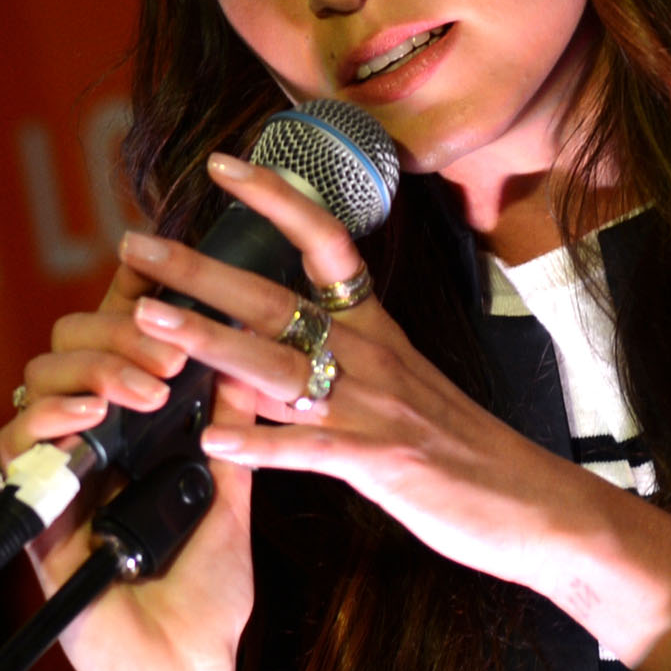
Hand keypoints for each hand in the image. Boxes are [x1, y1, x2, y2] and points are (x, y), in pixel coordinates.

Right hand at [0, 253, 257, 670]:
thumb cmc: (206, 602)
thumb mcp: (231, 502)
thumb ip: (229, 435)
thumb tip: (245, 359)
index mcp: (135, 437)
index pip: (118, 348)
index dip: (127, 303)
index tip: (155, 272)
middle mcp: (90, 447)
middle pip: (71, 349)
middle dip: (117, 335)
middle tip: (168, 353)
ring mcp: (57, 475)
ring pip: (38, 381)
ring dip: (91, 372)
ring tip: (141, 392)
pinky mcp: (31, 512)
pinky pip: (12, 446)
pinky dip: (45, 421)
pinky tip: (88, 423)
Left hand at [120, 152, 670, 670]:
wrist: (536, 504)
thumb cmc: (459, 450)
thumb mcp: (395, 388)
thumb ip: (329, 366)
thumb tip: (252, 359)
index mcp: (377, 329)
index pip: (323, 242)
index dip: (273, 198)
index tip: (219, 166)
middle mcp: (373, 355)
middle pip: (275, 298)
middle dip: (199, 270)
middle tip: (134, 245)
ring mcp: (376, 408)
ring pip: (279, 364)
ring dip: (209, 341)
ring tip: (150, 321)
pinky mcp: (384, 462)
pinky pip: (312, 449)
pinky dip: (262, 444)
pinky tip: (213, 438)